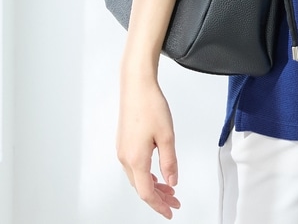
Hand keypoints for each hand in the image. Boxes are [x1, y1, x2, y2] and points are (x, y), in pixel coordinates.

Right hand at [117, 74, 180, 218]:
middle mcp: (125, 158)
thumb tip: (172, 182)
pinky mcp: (123, 142)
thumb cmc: (150, 105)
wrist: (136, 86)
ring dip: (153, 186)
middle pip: (141, 187)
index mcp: (136, 159)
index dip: (159, 205)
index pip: (147, 192)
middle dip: (158, 197)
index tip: (170, 211)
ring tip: (169, 188)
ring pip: (137, 178)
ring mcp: (122, 150)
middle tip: (174, 201)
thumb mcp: (167, 136)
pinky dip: (146, 175)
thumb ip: (169, 162)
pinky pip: (134, 167)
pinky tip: (156, 174)